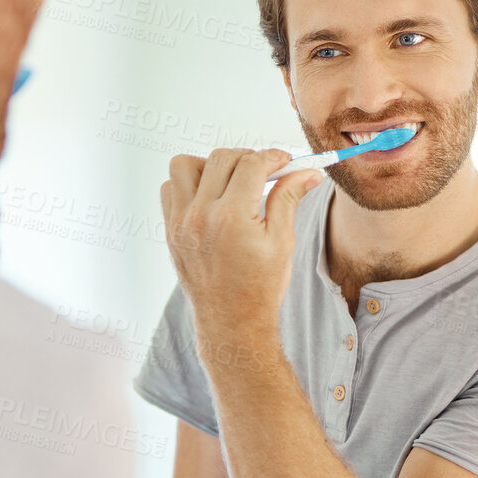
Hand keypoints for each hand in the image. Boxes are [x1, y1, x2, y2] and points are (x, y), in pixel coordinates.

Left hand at [160, 148, 324, 341]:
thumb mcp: (282, 241)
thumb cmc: (260, 287)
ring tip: (231, 183)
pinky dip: (188, 184)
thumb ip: (289, 198)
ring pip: (185, 166)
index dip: (273, 157)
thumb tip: (306, 171)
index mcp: (232, 218)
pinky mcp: (170, 230)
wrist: (231, 320)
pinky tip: (210, 198)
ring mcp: (180, 222)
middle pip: (221, 159)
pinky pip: (170, 189)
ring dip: (210, 166)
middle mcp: (201, 216)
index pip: (251, 164)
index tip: (284, 161)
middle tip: (263, 172)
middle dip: (247, 158)